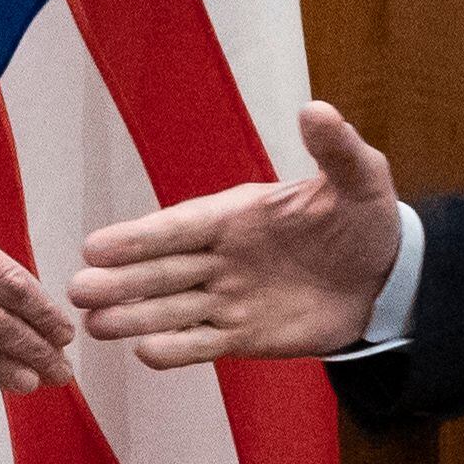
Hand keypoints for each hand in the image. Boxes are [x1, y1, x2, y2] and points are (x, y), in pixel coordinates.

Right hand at [70, 101, 400, 367]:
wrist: (386, 278)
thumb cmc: (365, 219)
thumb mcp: (360, 179)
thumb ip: (335, 150)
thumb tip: (315, 109)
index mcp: (237, 215)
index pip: (180, 227)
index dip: (140, 237)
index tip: (96, 245)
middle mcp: (223, 257)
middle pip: (162, 271)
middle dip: (121, 280)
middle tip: (77, 290)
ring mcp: (230, 298)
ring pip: (172, 309)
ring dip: (134, 317)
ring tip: (94, 326)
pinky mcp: (245, 335)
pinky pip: (203, 343)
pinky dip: (176, 350)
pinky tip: (145, 354)